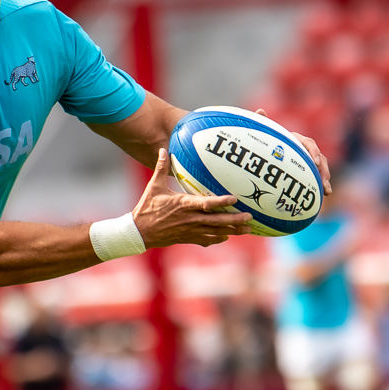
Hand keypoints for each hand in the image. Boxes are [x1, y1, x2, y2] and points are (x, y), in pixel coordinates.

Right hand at [133, 149, 251, 247]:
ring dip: (232, 231)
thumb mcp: (153, 187)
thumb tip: (162, 150)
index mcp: (182, 205)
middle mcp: (189, 219)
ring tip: (248, 229)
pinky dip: (218, 239)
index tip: (234, 199)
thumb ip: (161, 168)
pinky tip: (227, 236)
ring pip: (215, 232)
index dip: (220, 202)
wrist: (139, 232)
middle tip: (249, 217)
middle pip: (216, 221)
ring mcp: (189, 230)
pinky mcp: (187, 238)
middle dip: (234, 220)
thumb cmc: (146, 208)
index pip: (205, 204)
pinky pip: (206, 240)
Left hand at [254, 108, 331, 194]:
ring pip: (322, 167)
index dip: (313, 152)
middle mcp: (305, 148)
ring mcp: (309, 159)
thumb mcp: (265, 135)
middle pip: (319, 157)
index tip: (314, 161)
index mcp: (296, 139)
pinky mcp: (309, 169)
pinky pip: (319, 175)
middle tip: (323, 179)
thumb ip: (263, 124)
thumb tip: (260, 110)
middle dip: (323, 168)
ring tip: (327, 190)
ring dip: (325, 177)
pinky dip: (323, 183)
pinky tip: (326, 193)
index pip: (309, 144)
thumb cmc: (266, 143)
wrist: (267, 153)